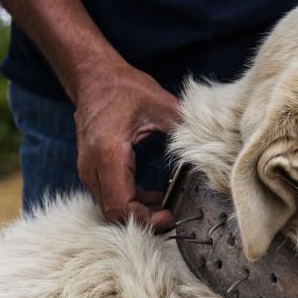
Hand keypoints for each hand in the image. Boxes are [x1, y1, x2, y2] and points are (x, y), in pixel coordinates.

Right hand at [73, 58, 180, 230]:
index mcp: (107, 152)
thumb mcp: (159, 104)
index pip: (120, 205)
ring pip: (110, 207)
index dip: (145, 219)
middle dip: (144, 220)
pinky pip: (110, 196)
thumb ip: (183, 127)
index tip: (170, 216)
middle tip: (172, 216)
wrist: (93, 76)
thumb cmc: (123, 88)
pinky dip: (131, 201)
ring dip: (138, 212)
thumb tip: (209, 145)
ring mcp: (88, 169)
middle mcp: (92, 166)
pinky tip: (153, 196)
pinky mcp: (92, 169)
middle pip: (114, 212)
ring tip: (166, 207)